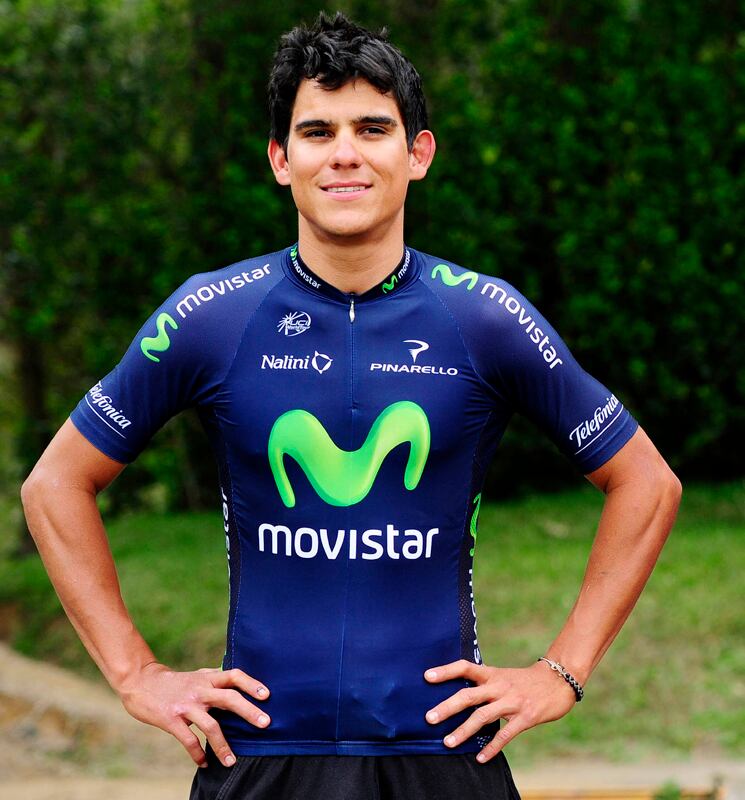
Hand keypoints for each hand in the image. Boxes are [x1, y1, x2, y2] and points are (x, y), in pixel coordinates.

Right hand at [117, 662, 269, 767]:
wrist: (141, 682)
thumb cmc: (176, 681)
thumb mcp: (198, 675)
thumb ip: (217, 679)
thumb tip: (240, 682)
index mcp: (208, 677)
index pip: (234, 676)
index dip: (251, 684)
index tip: (267, 695)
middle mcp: (200, 689)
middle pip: (229, 698)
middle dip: (248, 711)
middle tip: (265, 723)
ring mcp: (186, 705)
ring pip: (210, 724)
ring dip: (223, 745)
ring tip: (232, 761)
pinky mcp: (171, 719)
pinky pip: (188, 740)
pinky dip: (197, 753)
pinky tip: (205, 763)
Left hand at [424, 659, 575, 762]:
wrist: (559, 680)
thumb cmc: (526, 681)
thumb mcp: (503, 676)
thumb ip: (484, 684)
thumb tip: (459, 696)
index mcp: (492, 674)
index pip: (465, 667)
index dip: (446, 671)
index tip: (427, 677)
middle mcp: (499, 686)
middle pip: (468, 695)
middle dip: (447, 707)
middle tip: (429, 718)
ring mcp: (512, 702)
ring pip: (482, 716)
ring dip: (463, 730)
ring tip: (447, 742)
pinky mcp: (525, 717)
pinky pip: (505, 734)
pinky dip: (492, 747)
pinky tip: (481, 757)